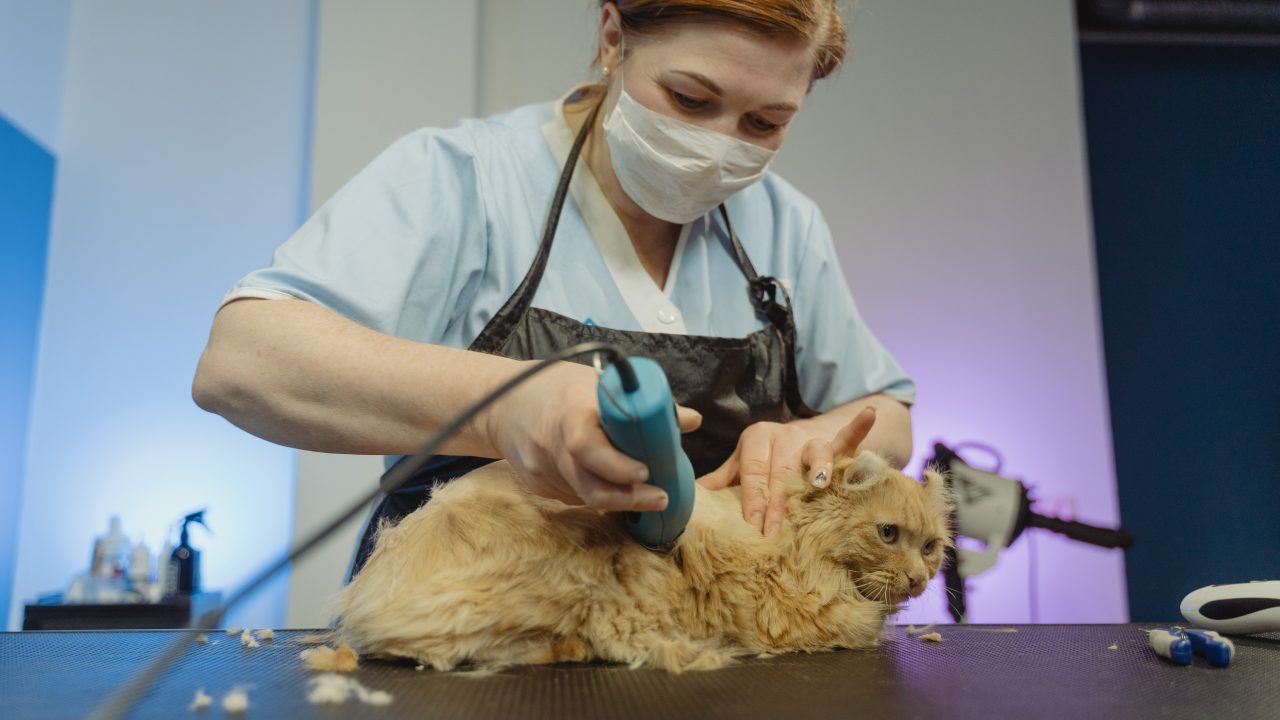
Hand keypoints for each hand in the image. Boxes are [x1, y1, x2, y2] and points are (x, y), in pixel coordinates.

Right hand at [483, 360, 701, 510]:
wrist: (501, 404)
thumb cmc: (556, 388)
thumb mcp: (595, 383)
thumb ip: (641, 404)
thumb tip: (690, 420)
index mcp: (566, 413)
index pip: (587, 446)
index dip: (617, 465)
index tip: (645, 471)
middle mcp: (549, 445)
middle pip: (589, 484)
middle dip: (628, 497)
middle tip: (660, 497)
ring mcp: (540, 471)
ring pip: (584, 495)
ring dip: (617, 499)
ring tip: (646, 496)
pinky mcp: (537, 486)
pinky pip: (572, 496)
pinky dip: (596, 494)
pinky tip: (612, 488)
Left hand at [699, 406, 876, 534]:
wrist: (799, 437)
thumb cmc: (767, 460)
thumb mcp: (744, 466)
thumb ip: (723, 481)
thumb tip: (687, 500)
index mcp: (756, 439)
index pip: (753, 474)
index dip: (753, 501)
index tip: (753, 528)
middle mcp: (782, 435)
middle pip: (781, 472)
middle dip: (778, 504)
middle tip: (777, 531)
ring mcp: (809, 438)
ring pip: (812, 454)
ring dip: (815, 470)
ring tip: (818, 485)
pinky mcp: (835, 443)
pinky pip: (847, 437)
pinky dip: (857, 427)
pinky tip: (867, 415)